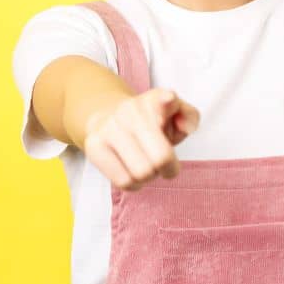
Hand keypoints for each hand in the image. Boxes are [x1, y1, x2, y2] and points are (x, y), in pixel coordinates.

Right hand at [81, 88, 199, 190]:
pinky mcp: (93, 145)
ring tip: (147, 165)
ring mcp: (109, 127)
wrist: (108, 116)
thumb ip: (190, 117)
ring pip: (141, 174)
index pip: (167, 101)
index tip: (167, 106)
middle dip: (168, 168)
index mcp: (155, 99)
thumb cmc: (152, 121)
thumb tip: (184, 128)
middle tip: (165, 165)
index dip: (169, 105)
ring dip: (150, 177)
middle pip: (160, 158)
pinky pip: (123, 181)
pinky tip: (132, 172)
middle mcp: (130, 110)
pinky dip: (134, 184)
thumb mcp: (177, 114)